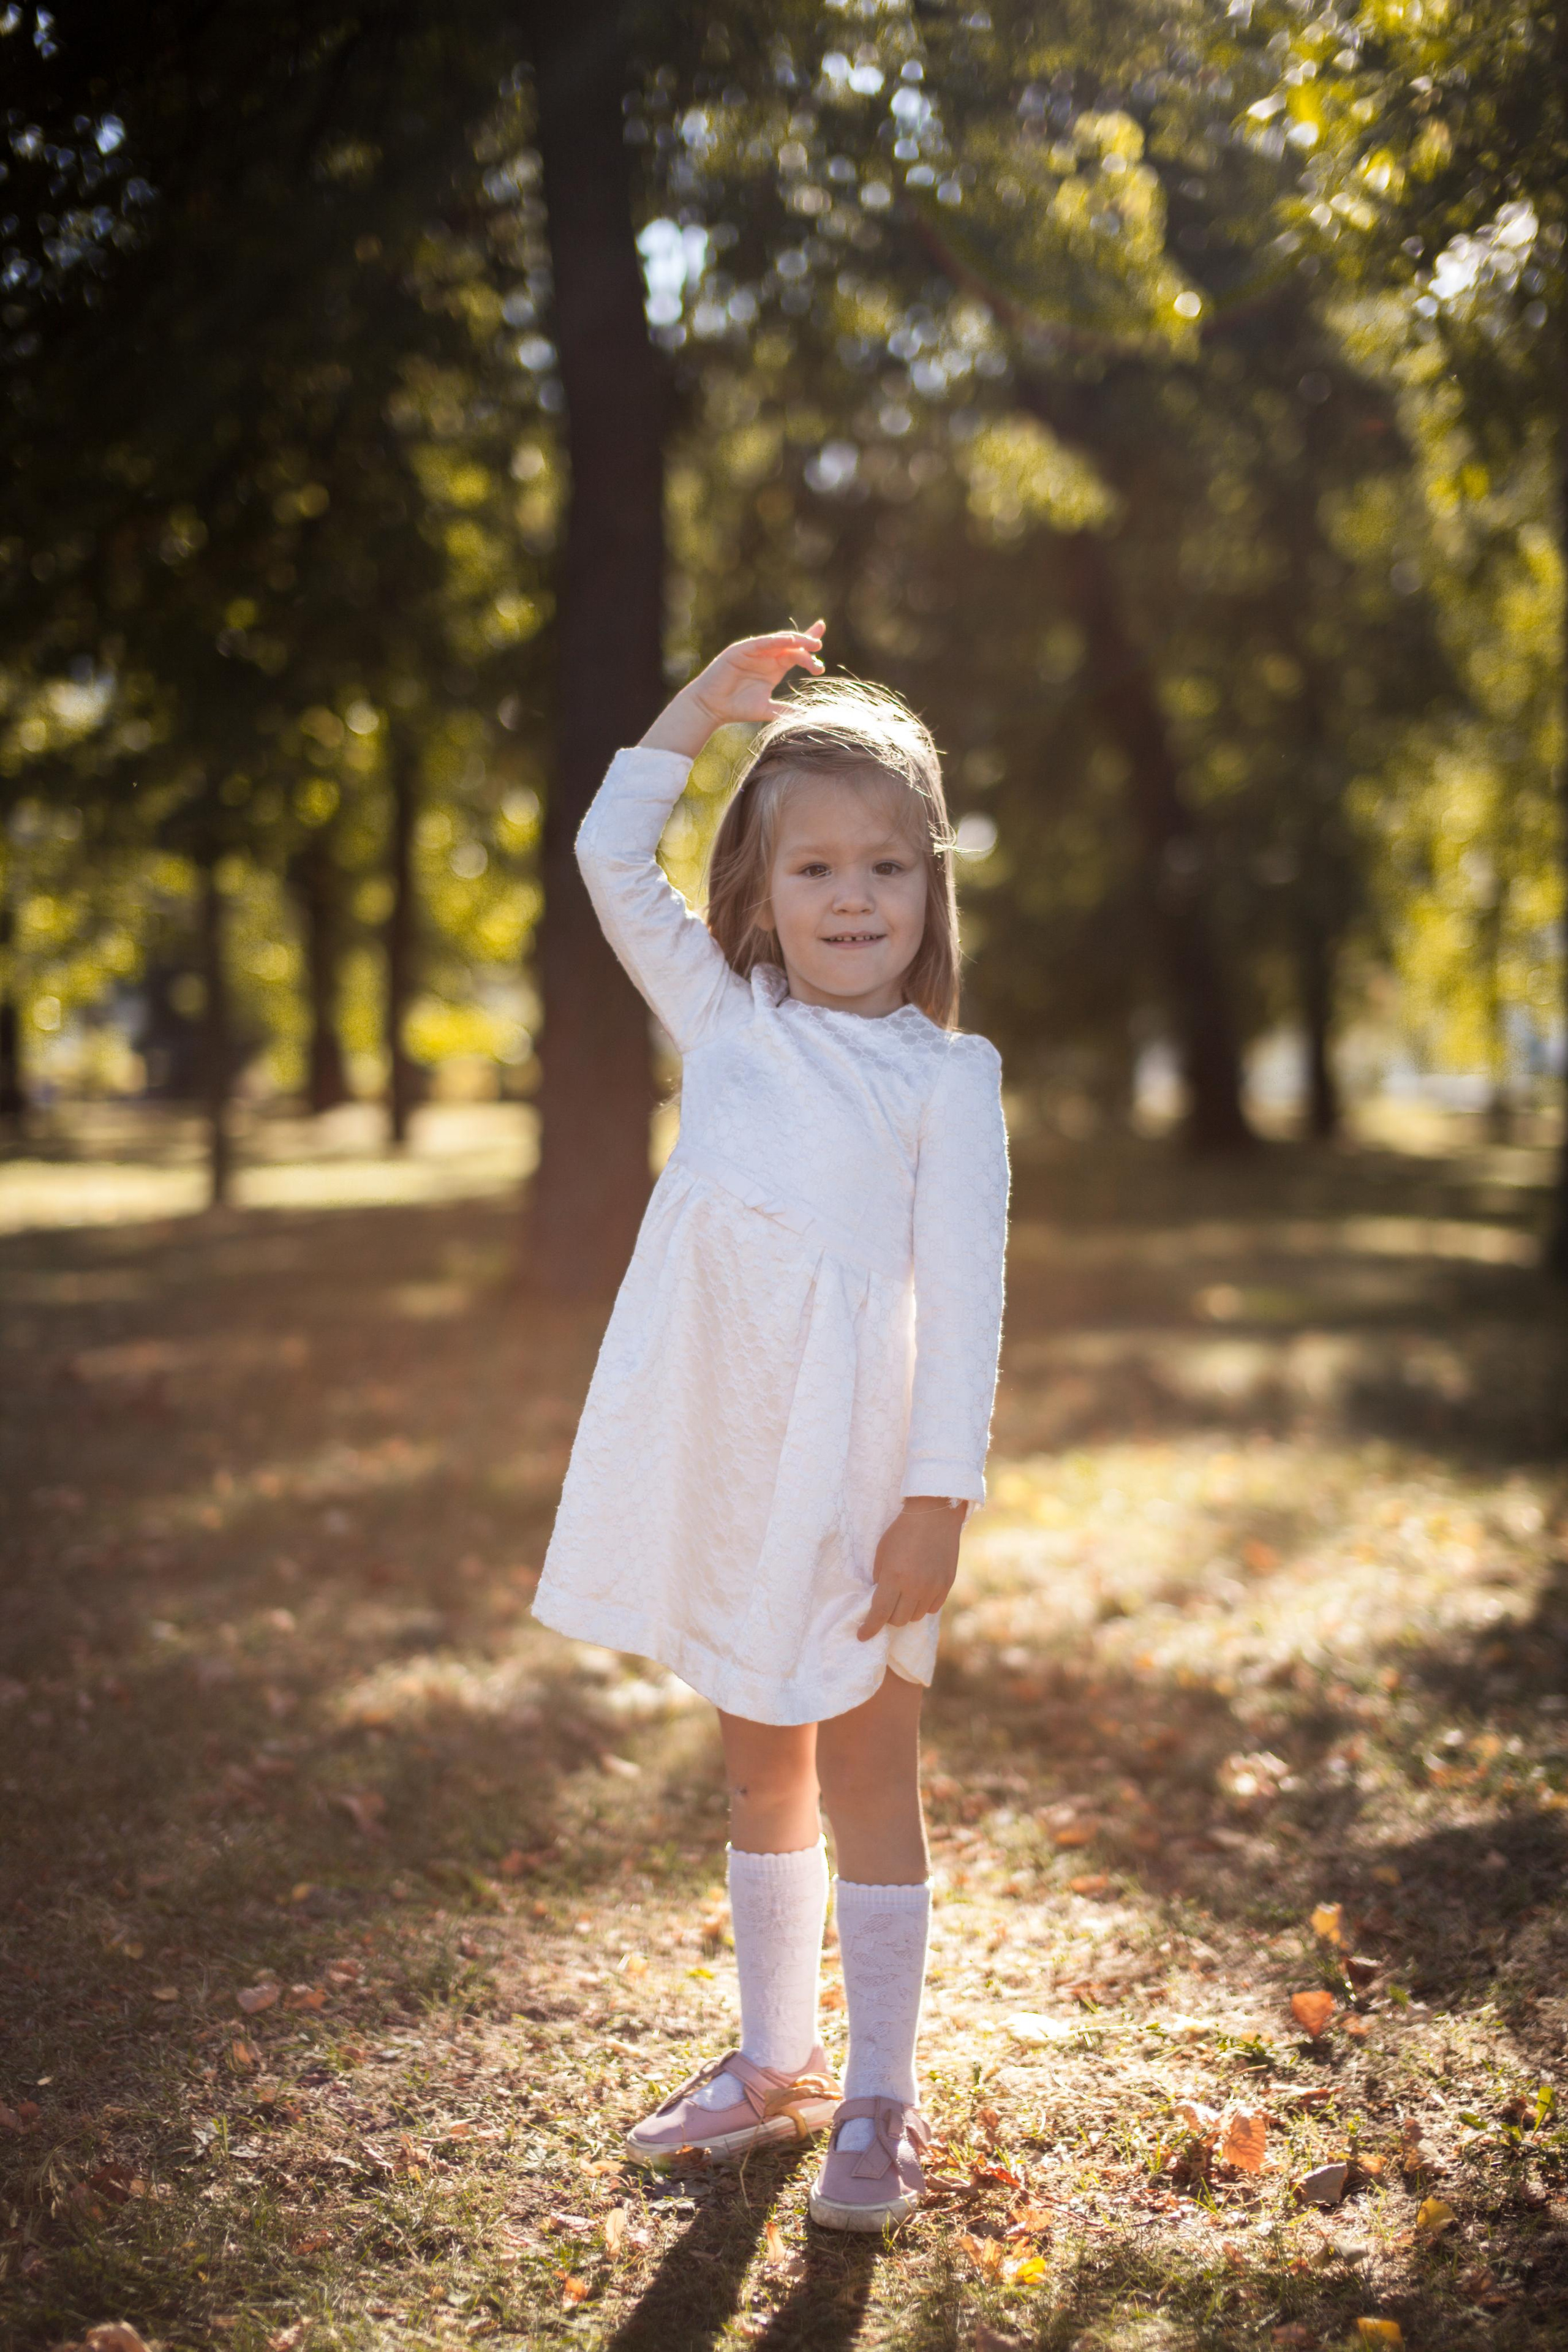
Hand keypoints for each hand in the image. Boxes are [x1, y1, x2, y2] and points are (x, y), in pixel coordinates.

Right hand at [638, 623, 825, 758]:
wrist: (712, 708)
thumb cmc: (738, 708)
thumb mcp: (767, 710)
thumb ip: (786, 711)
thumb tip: (808, 718)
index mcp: (774, 668)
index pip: (796, 653)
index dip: (809, 647)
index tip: (822, 643)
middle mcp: (766, 657)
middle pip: (792, 645)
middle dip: (807, 647)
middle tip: (819, 651)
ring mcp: (753, 651)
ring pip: (779, 641)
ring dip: (795, 640)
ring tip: (811, 643)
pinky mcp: (740, 650)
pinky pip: (761, 642)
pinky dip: (775, 640)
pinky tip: (789, 640)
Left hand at [856, 1497, 962, 1641]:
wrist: (934, 1515)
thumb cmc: (902, 1531)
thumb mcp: (882, 1553)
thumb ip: (880, 1579)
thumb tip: (879, 1600)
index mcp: (894, 1577)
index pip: (880, 1613)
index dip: (869, 1628)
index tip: (862, 1636)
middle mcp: (915, 1586)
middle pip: (898, 1620)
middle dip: (888, 1617)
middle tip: (886, 1606)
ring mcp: (933, 1587)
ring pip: (916, 1616)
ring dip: (906, 1611)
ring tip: (903, 1597)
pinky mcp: (947, 1585)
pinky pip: (932, 1608)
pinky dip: (923, 1605)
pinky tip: (919, 1593)